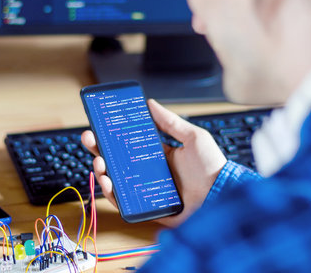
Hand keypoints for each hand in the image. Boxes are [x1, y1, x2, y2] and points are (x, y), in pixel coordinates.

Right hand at [81, 99, 226, 226]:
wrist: (222, 196)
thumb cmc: (211, 167)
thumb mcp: (193, 137)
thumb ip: (170, 121)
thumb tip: (151, 103)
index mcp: (156, 154)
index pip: (127, 143)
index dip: (111, 135)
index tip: (99, 124)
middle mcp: (148, 171)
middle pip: (115, 160)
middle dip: (98, 149)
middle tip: (89, 139)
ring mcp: (145, 189)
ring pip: (115, 179)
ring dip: (101, 169)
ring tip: (99, 162)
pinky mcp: (146, 207)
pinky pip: (123, 201)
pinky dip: (111, 193)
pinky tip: (107, 181)